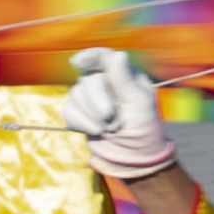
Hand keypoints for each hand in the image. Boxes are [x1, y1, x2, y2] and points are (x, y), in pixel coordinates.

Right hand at [61, 47, 175, 179]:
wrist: (133, 159)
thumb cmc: (144, 129)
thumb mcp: (140, 104)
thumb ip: (125, 80)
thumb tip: (117, 54)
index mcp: (124, 75)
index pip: (104, 57)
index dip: (90, 57)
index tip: (79, 62)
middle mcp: (106, 82)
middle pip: (88, 79)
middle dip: (98, 100)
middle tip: (112, 119)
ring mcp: (91, 98)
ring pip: (75, 94)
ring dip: (91, 114)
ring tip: (110, 129)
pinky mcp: (80, 114)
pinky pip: (69, 110)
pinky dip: (80, 122)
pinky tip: (95, 131)